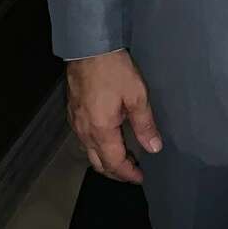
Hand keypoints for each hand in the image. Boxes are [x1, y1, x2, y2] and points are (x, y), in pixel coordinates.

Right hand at [65, 50, 161, 183]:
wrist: (88, 49)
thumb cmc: (114, 71)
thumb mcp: (136, 95)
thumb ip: (144, 124)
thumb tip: (154, 148)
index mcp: (101, 131)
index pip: (114, 163)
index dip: (128, 174)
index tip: (141, 178)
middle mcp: (84, 132)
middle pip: (98, 163)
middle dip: (115, 172)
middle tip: (133, 172)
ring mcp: (75, 123)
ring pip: (89, 152)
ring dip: (105, 160)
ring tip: (124, 158)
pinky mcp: (73, 113)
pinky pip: (84, 140)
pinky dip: (97, 147)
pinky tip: (108, 140)